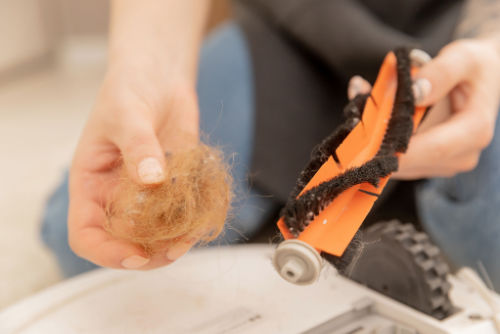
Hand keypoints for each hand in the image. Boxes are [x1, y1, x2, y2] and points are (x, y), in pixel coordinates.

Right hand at [68, 66, 201, 269]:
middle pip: (125, 243)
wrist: (158, 77)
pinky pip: (183, 214)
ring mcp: (147, 195)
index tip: (136, 254)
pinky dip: (195, 221)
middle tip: (177, 247)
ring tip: (196, 231)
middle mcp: (117, 196)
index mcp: (91, 185)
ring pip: (157, 235)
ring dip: (176, 241)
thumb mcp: (127, 113)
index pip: (86, 234)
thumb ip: (139, 146)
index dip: (107, 253)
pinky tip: (207, 213)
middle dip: (150, 253)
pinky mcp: (174, 187)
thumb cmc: (129, 90)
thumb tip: (152, 180)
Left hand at [348, 40, 499, 178]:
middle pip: (408, 160)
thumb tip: (415, 92)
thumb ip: (442, 71)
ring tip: (360, 100)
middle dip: (375, 141)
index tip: (365, 141)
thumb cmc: (473, 67)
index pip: (433, 148)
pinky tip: (367, 112)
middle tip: (353, 111)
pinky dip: (375, 140)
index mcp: (474, 131)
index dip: (397, 150)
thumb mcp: (464, 57)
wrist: (481, 80)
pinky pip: (393, 159)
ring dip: (371, 139)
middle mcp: (460, 156)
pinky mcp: (425, 165)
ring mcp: (441, 164)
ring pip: (395, 163)